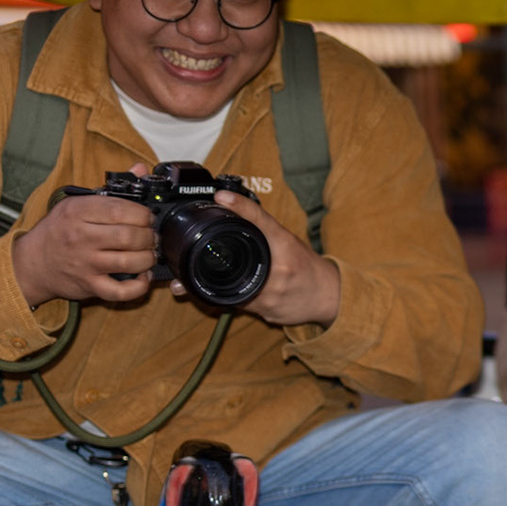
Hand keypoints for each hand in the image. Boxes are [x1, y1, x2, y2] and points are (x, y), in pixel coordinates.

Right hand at [10, 162, 156, 305]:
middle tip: (150, 236)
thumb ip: (110, 189)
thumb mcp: (76, 202)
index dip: (142, 214)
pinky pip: (121, 291)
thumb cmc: (58, 231)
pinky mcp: (89, 285)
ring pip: (129, 262)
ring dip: (148, 258)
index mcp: (78, 212)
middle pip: (129, 236)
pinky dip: (139, 286)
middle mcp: (81, 237)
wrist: (32, 263)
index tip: (147, 217)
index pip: (119, 209)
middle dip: (149, 236)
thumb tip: (140, 169)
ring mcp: (86, 263)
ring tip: (148, 253)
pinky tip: (143, 276)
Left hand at [189, 188, 340, 325]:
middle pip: (236, 261)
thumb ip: (260, 228)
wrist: (325, 295)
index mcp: (284, 244)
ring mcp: (273, 290)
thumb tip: (229, 205)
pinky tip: (203, 298)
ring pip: (230, 289)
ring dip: (203, 288)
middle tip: (180, 260)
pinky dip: (219, 300)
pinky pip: (237, 304)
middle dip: (205, 263)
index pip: (261, 221)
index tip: (220, 196)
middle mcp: (279, 266)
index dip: (241, 207)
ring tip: (181, 286)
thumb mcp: (286, 240)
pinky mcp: (267, 309)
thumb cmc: (304, 265)